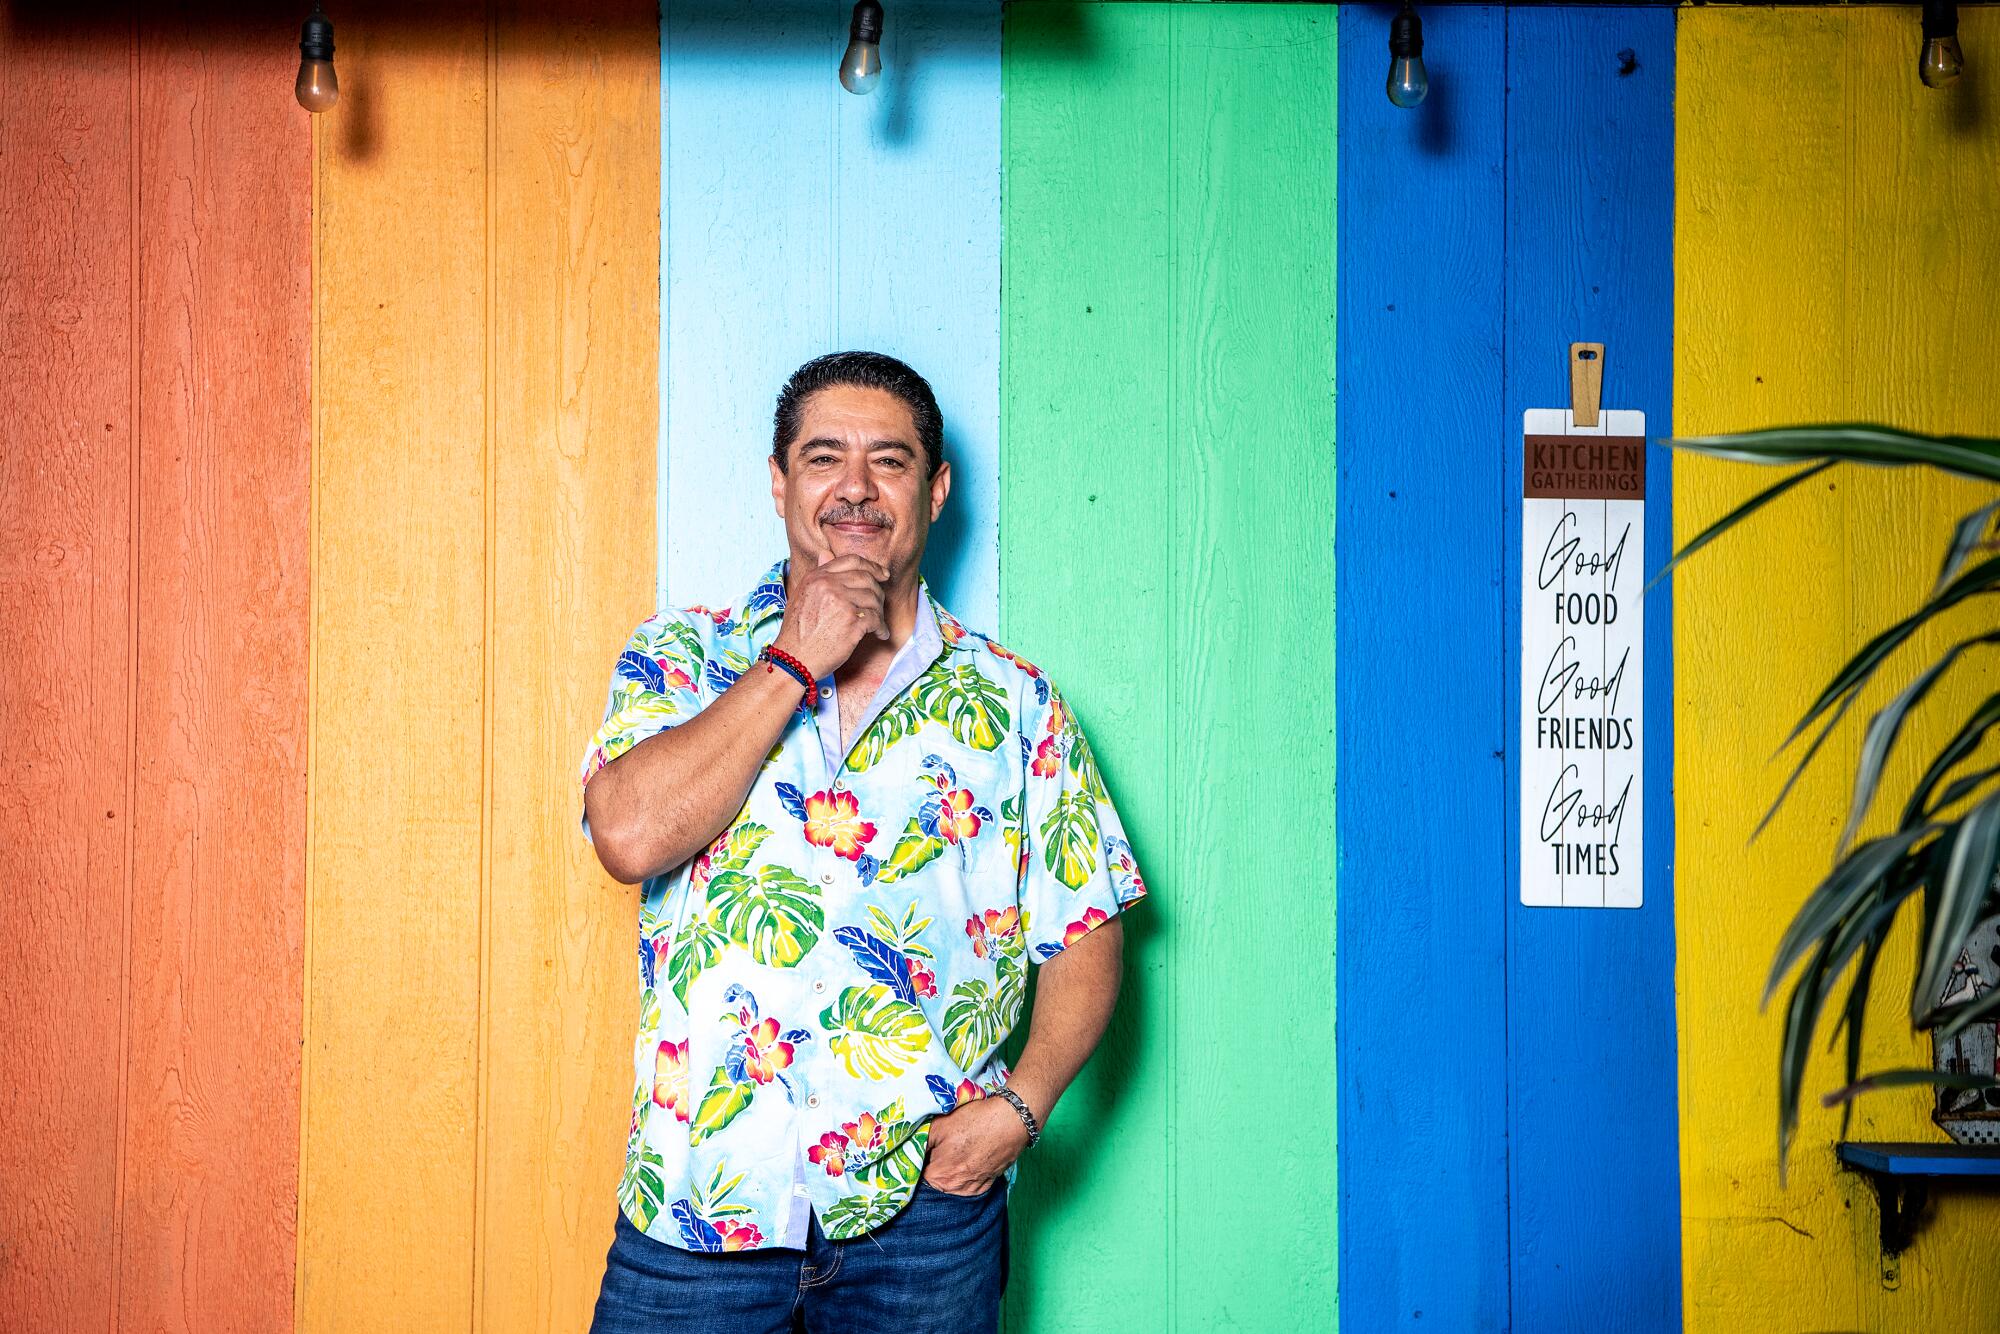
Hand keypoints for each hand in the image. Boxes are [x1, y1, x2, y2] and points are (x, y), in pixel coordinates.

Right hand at [772, 554, 888, 679]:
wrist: (794, 659)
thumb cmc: (798, 632)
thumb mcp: (802, 595)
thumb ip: (817, 575)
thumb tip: (826, 553)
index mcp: (817, 577)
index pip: (852, 561)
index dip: (871, 566)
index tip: (882, 575)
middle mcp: (829, 586)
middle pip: (867, 578)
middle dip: (878, 592)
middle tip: (880, 606)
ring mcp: (841, 602)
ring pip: (874, 598)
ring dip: (880, 613)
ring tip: (877, 624)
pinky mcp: (851, 622)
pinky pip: (876, 619)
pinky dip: (881, 628)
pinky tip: (880, 634)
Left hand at [920, 1096, 1030, 1195]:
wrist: (1010, 1120)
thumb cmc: (973, 1121)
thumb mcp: (937, 1125)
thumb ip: (918, 1142)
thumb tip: (907, 1151)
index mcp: (937, 1177)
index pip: (915, 1178)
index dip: (914, 1163)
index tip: (918, 1153)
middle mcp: (954, 1189)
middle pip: (932, 1183)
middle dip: (930, 1168)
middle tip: (935, 1150)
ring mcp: (972, 1189)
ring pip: (950, 1185)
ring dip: (948, 1173)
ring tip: (953, 1153)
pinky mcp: (986, 1185)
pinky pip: (967, 1184)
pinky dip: (964, 1175)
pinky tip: (966, 1159)